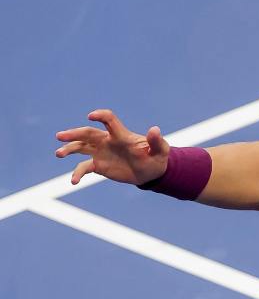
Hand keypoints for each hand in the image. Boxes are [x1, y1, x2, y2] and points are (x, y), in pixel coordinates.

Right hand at [54, 109, 170, 185]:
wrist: (151, 173)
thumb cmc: (156, 158)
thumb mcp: (160, 151)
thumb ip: (156, 141)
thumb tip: (155, 129)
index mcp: (121, 135)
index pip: (109, 121)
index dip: (101, 116)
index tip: (91, 116)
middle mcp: (108, 141)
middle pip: (88, 133)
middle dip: (74, 133)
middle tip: (60, 136)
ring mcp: (101, 152)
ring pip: (81, 147)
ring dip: (69, 149)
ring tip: (58, 153)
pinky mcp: (99, 165)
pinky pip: (84, 167)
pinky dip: (77, 173)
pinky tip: (73, 181)